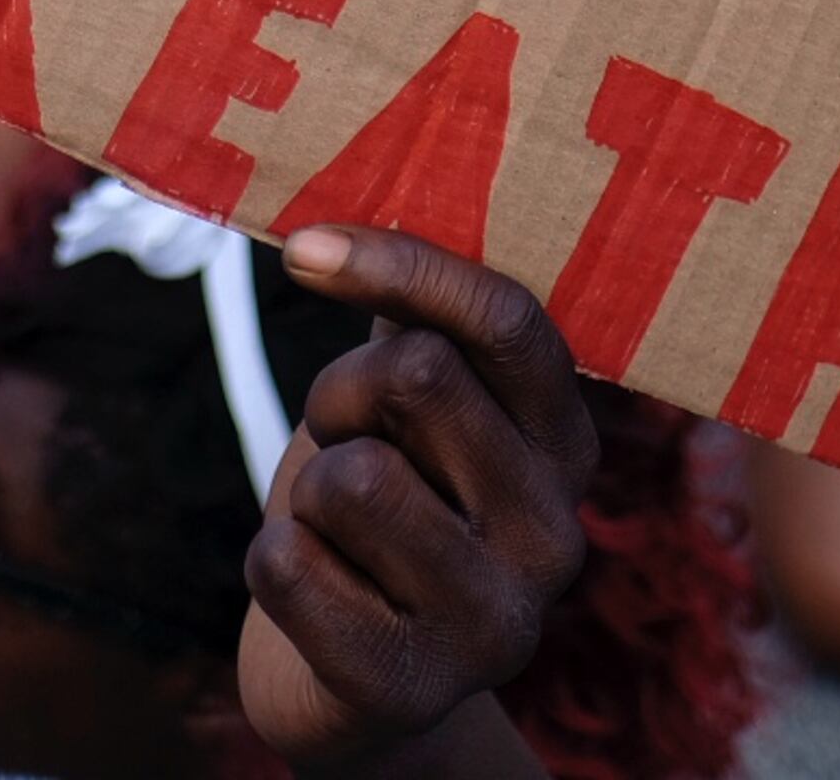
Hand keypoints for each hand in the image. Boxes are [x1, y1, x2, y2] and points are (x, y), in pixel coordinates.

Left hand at [237, 228, 599, 771]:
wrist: (350, 687)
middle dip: (341, 395)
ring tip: (339, 533)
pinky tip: (319, 597)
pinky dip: (273, 566)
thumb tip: (401, 152)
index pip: (505, 319)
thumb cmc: (379, 509)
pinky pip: (287, 566)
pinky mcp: (411, 688)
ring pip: (343, 476)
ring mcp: (495, 623)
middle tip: (345, 441)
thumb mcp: (412, 407)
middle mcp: (556, 534)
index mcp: (566, 445)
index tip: (305, 248)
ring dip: (304, 493)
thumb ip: (421, 306)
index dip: (403, 266)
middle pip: (412, 377)